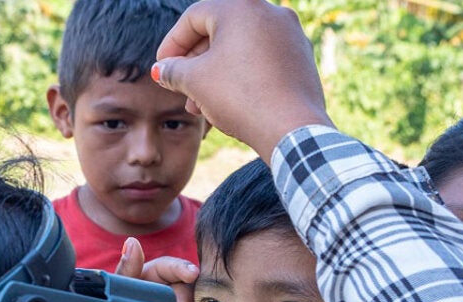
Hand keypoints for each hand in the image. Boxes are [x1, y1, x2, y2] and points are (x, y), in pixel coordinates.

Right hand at [152, 0, 332, 158]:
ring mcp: (290, 34)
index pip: (194, 17)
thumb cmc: (240, 97)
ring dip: (216, 73)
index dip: (172, 43)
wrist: (292, 129)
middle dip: (194, 62)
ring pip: (241, 48)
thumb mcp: (195, 82)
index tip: (162, 67)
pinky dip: (242, 76)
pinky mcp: (301, 58)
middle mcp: (270, 12)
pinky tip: (228, 103)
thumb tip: (163, 70)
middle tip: (179, 86)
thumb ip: (173, 70)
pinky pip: (263, 60)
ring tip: (199, 104)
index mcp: (241, 7)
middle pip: (219, 31)